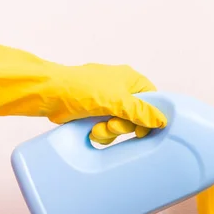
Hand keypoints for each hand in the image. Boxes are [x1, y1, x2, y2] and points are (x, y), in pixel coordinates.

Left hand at [45, 62, 166, 143]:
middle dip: (124, 126)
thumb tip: (162, 120)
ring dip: (110, 132)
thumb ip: (142, 112)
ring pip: (120, 126)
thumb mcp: (119, 100)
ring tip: (97, 127)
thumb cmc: (82, 88)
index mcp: (130, 79)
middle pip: (136, 117)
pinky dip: (99, 134)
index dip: (150, 116)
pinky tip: (90, 131)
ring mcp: (106, 102)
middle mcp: (120, 89)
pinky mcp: (93, 114)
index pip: (152, 99)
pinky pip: (106, 131)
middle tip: (113, 125)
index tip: (143, 129)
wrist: (51, 94)